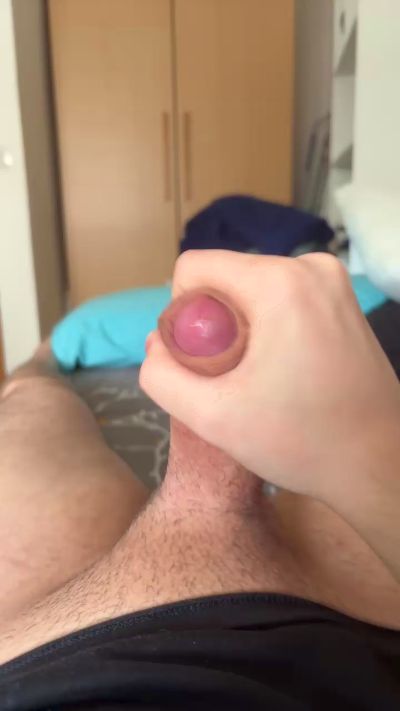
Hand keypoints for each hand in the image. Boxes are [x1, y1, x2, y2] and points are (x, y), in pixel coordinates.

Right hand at [140, 250, 399, 504]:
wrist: (380, 464)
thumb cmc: (300, 442)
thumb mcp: (213, 418)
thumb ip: (163, 376)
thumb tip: (156, 344)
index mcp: (279, 282)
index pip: (195, 268)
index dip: (184, 315)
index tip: (206, 362)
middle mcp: (310, 265)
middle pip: (225, 277)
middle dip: (214, 325)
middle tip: (232, 378)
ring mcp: (332, 280)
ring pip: (252, 288)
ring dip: (240, 328)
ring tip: (259, 378)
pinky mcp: (343, 298)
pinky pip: (281, 297)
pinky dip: (268, 327)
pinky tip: (283, 371)